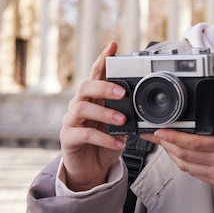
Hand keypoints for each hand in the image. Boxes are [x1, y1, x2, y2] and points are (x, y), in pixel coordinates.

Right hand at [59, 41, 127, 190]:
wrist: (90, 167)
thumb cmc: (105, 140)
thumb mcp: (119, 122)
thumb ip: (127, 109)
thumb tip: (144, 101)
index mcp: (93, 96)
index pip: (96, 73)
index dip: (103, 59)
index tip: (113, 46)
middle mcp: (79, 104)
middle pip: (85, 86)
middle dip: (104, 86)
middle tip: (122, 92)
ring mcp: (72, 120)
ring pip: (82, 107)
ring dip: (105, 112)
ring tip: (122, 119)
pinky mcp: (69, 138)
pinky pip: (84, 134)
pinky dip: (104, 137)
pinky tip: (118, 142)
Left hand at [142, 102, 213, 201]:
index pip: (196, 142)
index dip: (174, 137)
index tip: (162, 130)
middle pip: (185, 155)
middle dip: (165, 144)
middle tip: (154, 134)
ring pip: (187, 166)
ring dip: (171, 155)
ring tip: (162, 142)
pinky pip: (196, 174)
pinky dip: (184, 164)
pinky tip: (180, 156)